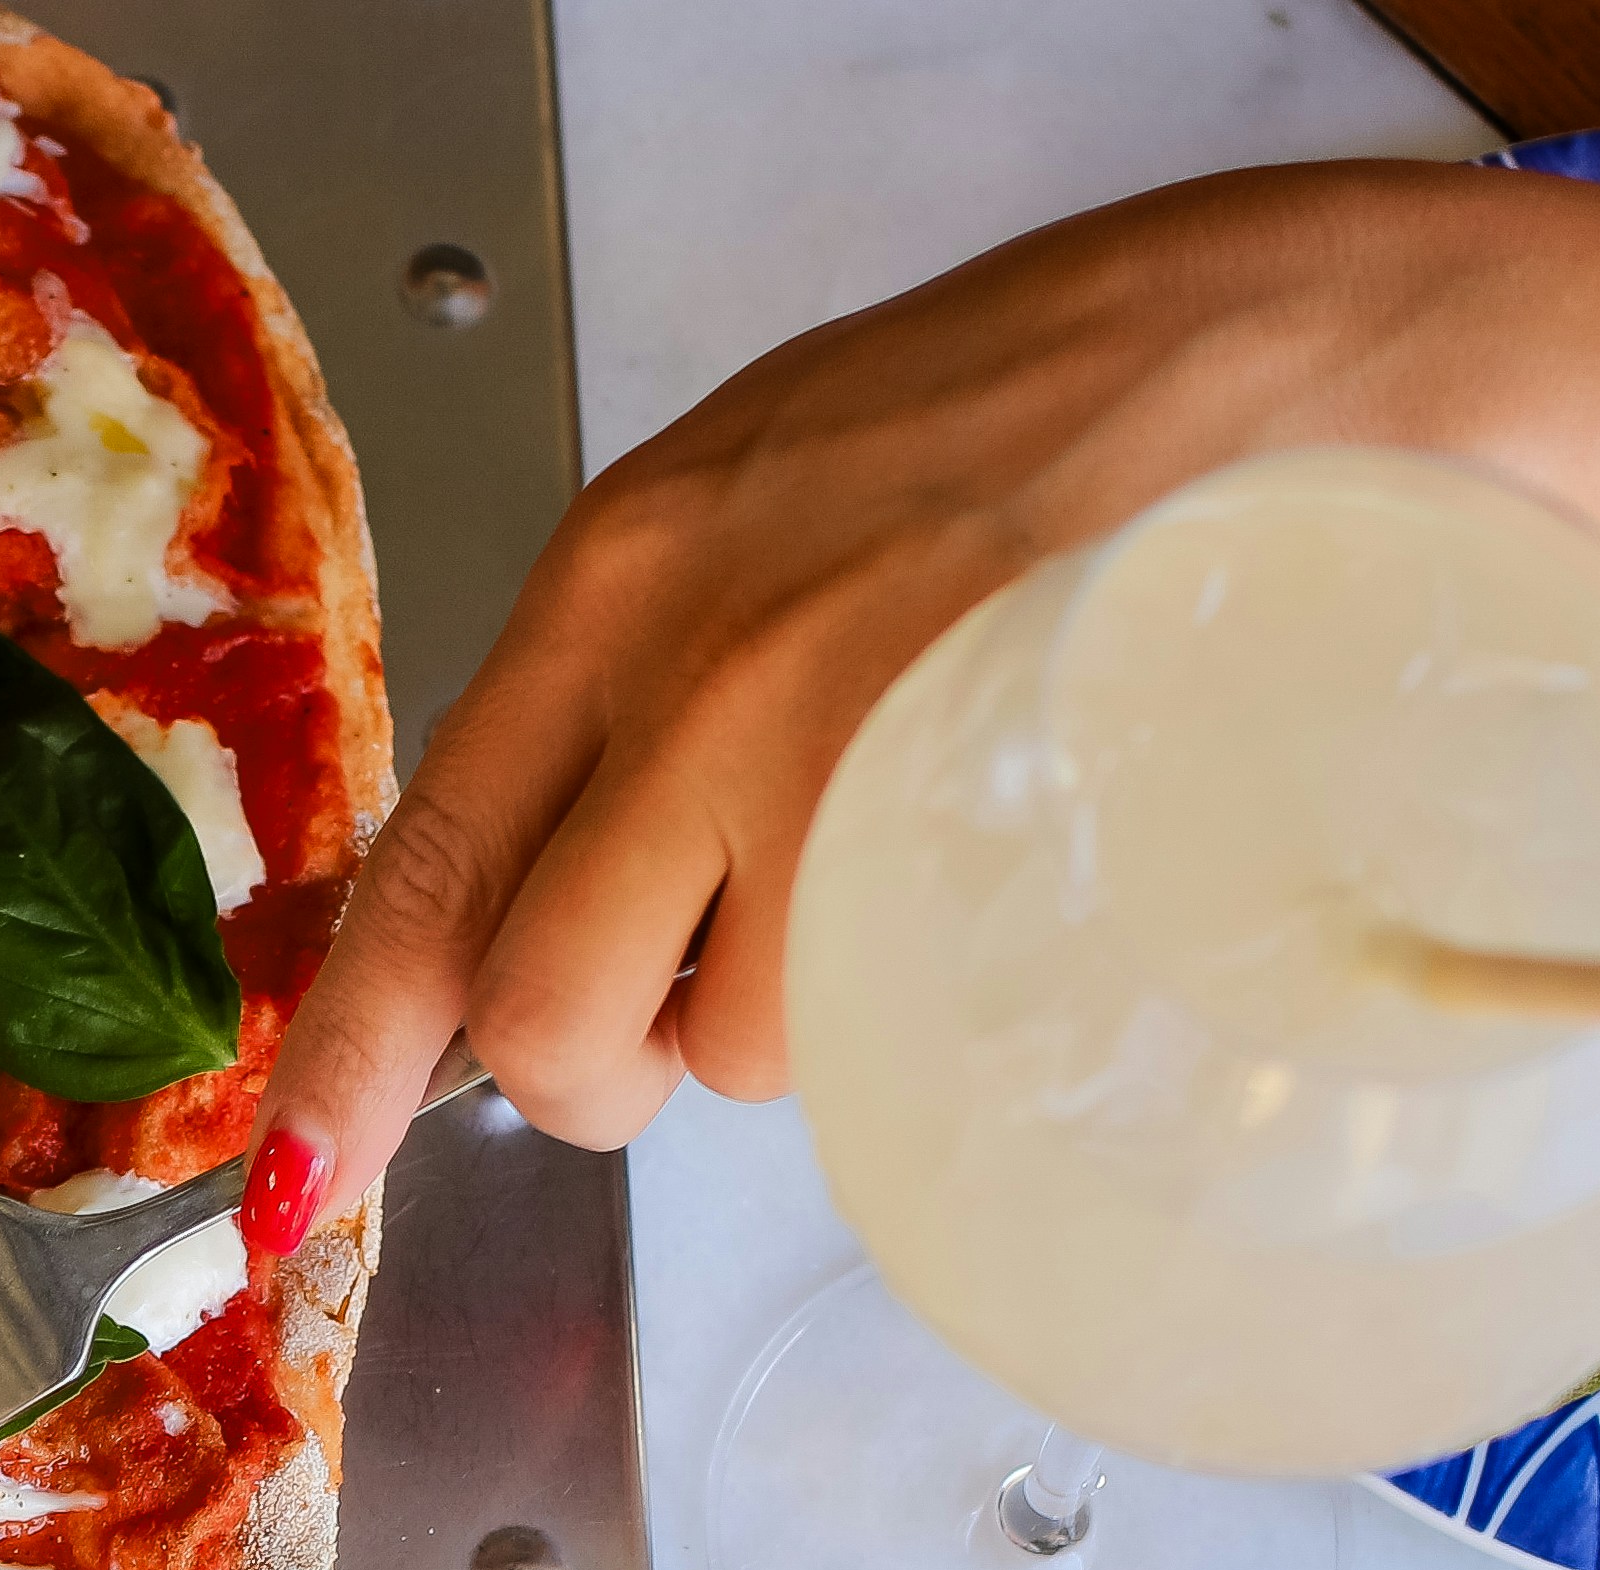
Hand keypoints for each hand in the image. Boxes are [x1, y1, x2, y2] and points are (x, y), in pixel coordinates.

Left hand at [253, 164, 1599, 1235]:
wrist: (1312, 352)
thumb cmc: (1059, 424)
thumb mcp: (780, 503)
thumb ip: (646, 686)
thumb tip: (563, 876)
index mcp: (625, 572)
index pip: (428, 860)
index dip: (346, 1055)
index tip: (288, 1188)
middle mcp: (694, 665)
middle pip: (540, 1011)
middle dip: (601, 1068)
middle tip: (700, 1005)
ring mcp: (836, 754)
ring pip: (724, 1046)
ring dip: (792, 1023)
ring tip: (905, 866)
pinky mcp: (974, 830)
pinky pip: (869, 1029)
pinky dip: (906, 1015)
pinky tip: (983, 884)